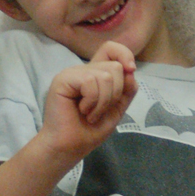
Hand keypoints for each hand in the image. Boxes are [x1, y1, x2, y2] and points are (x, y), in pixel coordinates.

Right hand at [41, 42, 136, 162]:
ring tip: (90, 114)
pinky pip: (91, 81)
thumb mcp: (117, 108)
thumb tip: (130, 70)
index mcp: (96, 73)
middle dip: (116, 94)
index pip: (111, 48)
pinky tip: (82, 110)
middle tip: (100, 110)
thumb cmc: (90, 130)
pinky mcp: (63, 79)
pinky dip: (93, 101)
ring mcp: (72, 73)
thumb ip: (127, 89)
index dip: (124, 54)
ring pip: (106, 76)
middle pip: (115, 66)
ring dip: (103, 102)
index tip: (130, 71)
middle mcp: (84, 70)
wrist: (71, 147)